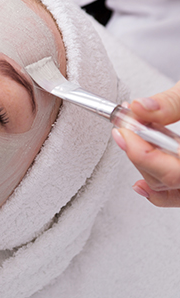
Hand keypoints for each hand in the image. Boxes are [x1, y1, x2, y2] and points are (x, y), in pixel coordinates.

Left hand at [112, 81, 179, 206]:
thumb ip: (173, 103)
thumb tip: (141, 108)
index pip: (175, 172)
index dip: (141, 152)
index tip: (123, 130)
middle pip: (169, 180)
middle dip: (140, 153)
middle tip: (125, 127)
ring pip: (171, 189)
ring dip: (145, 164)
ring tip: (134, 137)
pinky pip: (178, 195)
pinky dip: (159, 188)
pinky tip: (141, 178)